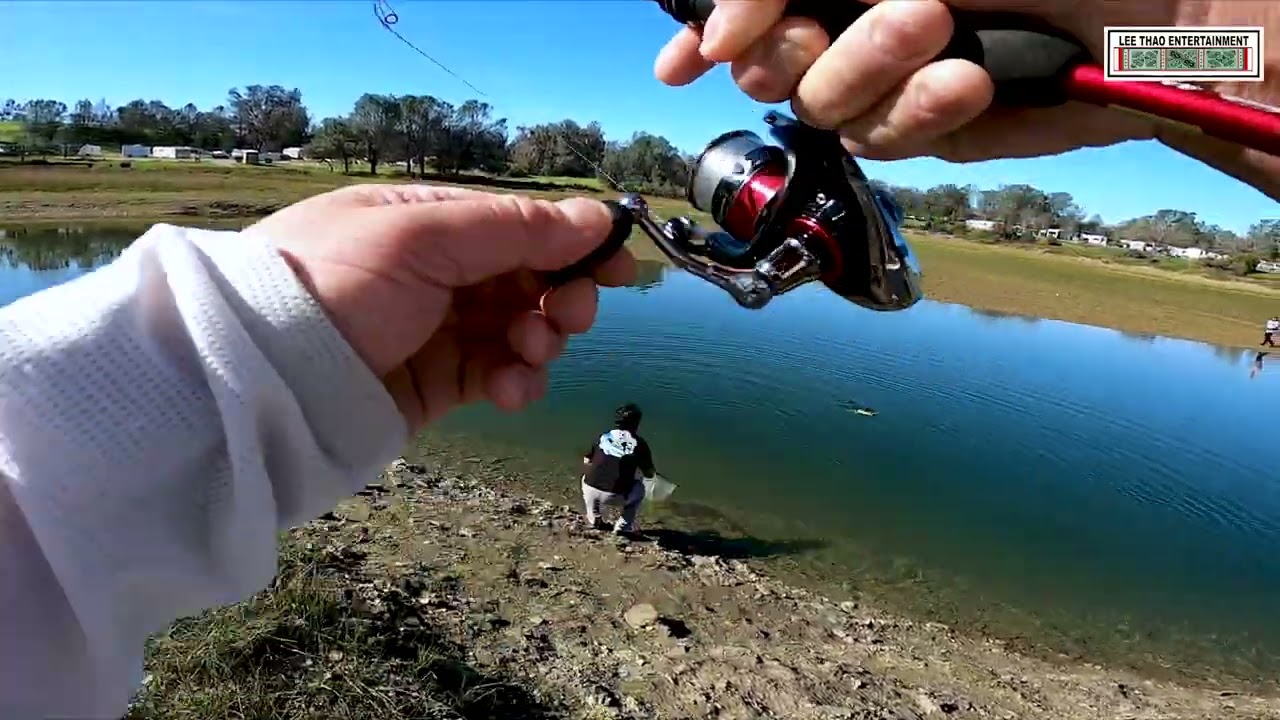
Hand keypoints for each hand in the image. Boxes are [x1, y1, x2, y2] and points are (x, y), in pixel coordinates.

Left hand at [250, 184, 635, 430]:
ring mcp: (438, 331)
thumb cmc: (334, 283)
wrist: (255, 376)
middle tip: (571, 315)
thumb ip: (514, 228)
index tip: (619, 268)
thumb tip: (597, 216)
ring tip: (528, 356)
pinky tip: (509, 389)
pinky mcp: (435, 385)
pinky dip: (515, 382)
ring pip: (521, 331)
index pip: (523, 224)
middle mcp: (439, 273)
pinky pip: (497, 376)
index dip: (576, 243)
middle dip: (562, 297)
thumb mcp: (422, 239)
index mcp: (432, 222)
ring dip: (541, 342)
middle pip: (531, 279)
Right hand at [654, 0, 1188, 161]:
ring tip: (941, 28)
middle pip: (765, 64)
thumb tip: (709, 34)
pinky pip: (883, 142)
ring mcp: (888, 82)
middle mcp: (850, 23)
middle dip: (804, 43)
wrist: (1148, 14)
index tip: (686, 57)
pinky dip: (921, 111)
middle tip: (875, 13)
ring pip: (820, 109)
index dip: (708, 30)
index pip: (743, 9)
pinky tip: (967, 82)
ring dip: (874, 66)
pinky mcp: (928, 133)